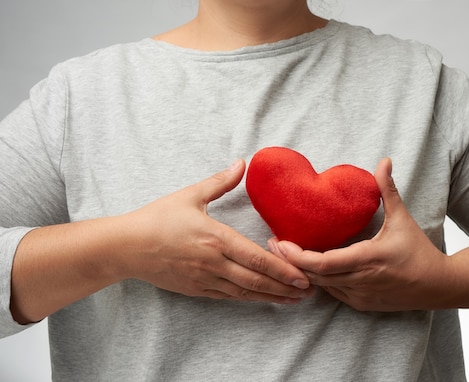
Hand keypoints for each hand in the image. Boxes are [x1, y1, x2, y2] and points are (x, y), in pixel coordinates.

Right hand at [121, 159, 313, 303]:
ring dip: (271, 297)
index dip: (283, 270)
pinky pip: (227, 297)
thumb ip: (220, 182)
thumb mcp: (190, 195)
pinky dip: (248, 299)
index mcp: (215, 238)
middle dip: (285, 287)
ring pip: (244, 292)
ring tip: (293, 300)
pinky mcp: (196, 290)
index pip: (256, 258)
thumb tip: (242, 163)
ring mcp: (204, 279)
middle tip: (309, 291)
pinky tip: (262, 299)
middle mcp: (213, 263)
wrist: (125, 247)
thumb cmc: (157, 219)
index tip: (303, 276)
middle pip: (256, 280)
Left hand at [269, 158, 451, 311]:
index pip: (323, 264)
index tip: (280, 242)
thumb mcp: (402, 219)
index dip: (298, 256)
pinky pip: (332, 293)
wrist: (438, 286)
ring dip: (300, 273)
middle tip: (272, 244)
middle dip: (290, 262)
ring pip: (320, 288)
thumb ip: (388, 190)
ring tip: (282, 254)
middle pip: (314, 277)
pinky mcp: (361, 304)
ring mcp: (360, 296)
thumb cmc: (419, 251)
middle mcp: (361, 281)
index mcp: (369, 259)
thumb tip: (384, 161)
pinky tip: (305, 269)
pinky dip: (318, 282)